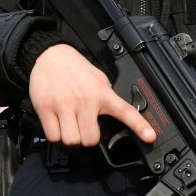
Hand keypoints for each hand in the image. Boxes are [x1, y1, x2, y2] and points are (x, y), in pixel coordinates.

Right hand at [29, 44, 155, 146]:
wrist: (50, 55)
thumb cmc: (76, 70)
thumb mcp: (99, 80)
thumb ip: (106, 100)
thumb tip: (111, 124)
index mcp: (102, 93)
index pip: (125, 111)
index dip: (140, 126)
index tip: (150, 137)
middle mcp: (85, 100)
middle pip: (90, 140)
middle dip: (88, 139)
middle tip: (84, 128)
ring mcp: (64, 104)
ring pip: (72, 141)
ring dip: (72, 139)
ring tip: (70, 127)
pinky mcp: (46, 108)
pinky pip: (53, 137)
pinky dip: (56, 136)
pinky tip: (58, 125)